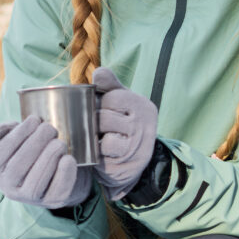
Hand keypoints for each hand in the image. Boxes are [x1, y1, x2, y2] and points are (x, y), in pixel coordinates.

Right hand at [0, 116, 91, 209]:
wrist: (57, 175)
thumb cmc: (34, 152)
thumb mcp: (18, 141)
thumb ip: (6, 132)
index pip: (1, 154)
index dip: (17, 135)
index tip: (34, 120)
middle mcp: (9, 188)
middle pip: (17, 168)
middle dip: (34, 144)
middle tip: (49, 129)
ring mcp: (30, 199)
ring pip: (35, 182)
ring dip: (48, 159)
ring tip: (59, 142)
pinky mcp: (52, 202)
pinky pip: (57, 191)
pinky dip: (64, 175)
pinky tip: (68, 159)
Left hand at [91, 67, 158, 198]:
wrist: (128, 165)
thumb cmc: (120, 128)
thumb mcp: (119, 103)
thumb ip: (109, 85)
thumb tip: (99, 72)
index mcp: (143, 106)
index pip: (111, 97)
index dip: (98, 104)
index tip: (99, 112)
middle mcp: (145, 125)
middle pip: (104, 115)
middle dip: (94, 121)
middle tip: (96, 129)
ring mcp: (138, 145)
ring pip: (103, 132)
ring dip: (94, 136)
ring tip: (99, 139)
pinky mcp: (127, 163)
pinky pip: (103, 149)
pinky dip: (97, 150)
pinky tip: (101, 152)